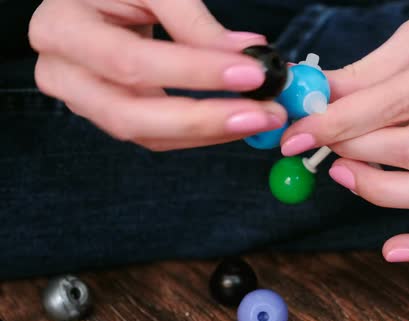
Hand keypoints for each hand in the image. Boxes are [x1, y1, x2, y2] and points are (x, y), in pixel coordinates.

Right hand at [28, 0, 285, 150]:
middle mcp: (63, 74)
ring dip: (209, 132)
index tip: (250, 74)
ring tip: (261, 119)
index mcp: (63, 29)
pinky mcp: (110, 114)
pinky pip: (155, 135)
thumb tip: (247, 54)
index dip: (192, 73)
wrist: (91, 0)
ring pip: (146, 134)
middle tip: (262, 115)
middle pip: (131, 115)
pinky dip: (200, 133)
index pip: (130, 61)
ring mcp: (84, 101)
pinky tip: (237, 121)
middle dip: (204, 120)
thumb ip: (192, 19)